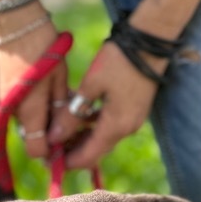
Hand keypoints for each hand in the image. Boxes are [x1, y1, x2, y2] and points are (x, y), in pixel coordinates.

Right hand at [0, 5, 67, 160]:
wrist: (14, 18)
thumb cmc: (43, 45)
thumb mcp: (59, 77)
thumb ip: (60, 109)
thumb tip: (62, 134)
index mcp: (29, 110)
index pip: (35, 149)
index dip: (51, 151)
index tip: (65, 142)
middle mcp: (11, 110)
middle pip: (31, 134)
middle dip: (49, 131)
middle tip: (68, 117)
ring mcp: (2, 99)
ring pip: (25, 119)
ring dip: (40, 116)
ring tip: (58, 97)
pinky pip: (18, 105)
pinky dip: (31, 103)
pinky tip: (43, 87)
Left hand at [48, 41, 167, 169]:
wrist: (152, 39)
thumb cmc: (120, 59)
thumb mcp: (91, 85)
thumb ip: (72, 115)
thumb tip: (54, 138)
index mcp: (116, 126)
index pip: (88, 157)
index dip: (67, 162)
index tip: (49, 159)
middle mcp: (127, 129)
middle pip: (95, 150)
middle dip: (72, 150)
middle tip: (51, 143)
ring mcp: (132, 120)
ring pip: (102, 138)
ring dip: (81, 137)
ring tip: (60, 127)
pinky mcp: (134, 110)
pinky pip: (110, 126)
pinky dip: (93, 125)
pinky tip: (77, 114)